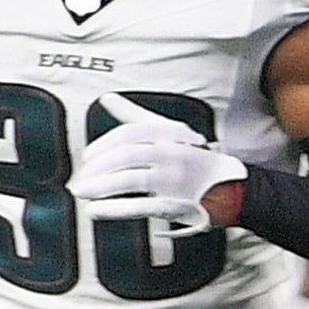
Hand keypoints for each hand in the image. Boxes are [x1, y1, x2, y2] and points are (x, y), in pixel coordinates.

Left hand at [70, 97, 243, 233]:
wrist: (230, 187)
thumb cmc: (191, 156)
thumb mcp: (167, 130)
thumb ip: (134, 115)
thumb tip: (106, 98)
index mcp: (170, 133)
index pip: (130, 133)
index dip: (104, 145)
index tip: (87, 157)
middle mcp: (174, 153)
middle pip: (127, 156)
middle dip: (98, 168)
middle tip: (78, 179)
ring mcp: (175, 180)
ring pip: (131, 180)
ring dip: (100, 187)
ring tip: (79, 192)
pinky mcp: (176, 204)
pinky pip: (141, 206)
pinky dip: (115, 209)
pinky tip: (94, 210)